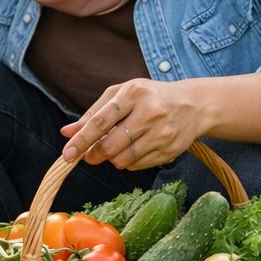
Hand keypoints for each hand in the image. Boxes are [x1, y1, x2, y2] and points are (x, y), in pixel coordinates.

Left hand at [60, 78, 203, 167]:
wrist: (194, 105)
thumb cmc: (149, 96)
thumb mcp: (121, 95)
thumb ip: (93, 113)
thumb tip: (67, 132)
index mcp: (134, 94)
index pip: (101, 121)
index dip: (82, 140)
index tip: (67, 154)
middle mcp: (150, 113)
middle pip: (111, 145)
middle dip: (94, 154)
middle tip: (90, 155)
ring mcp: (162, 134)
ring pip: (123, 159)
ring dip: (111, 159)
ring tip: (114, 148)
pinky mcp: (170, 151)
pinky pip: (137, 166)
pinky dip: (128, 162)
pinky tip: (132, 150)